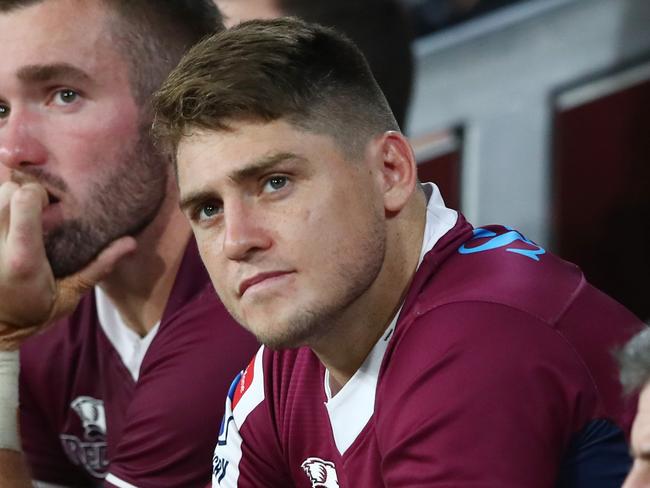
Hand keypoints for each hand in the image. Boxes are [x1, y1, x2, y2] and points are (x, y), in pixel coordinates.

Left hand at [0, 182, 135, 349]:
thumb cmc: (34, 314)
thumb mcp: (71, 293)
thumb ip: (98, 265)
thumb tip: (131, 243)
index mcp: (23, 257)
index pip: (24, 199)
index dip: (39, 193)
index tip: (50, 206)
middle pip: (6, 191)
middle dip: (22, 194)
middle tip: (36, 213)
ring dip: (7, 203)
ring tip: (20, 221)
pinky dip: (0, 214)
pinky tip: (9, 231)